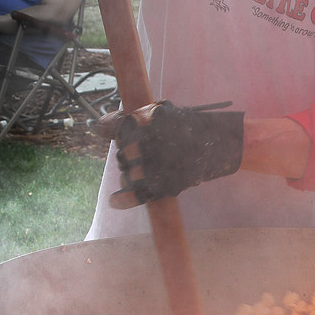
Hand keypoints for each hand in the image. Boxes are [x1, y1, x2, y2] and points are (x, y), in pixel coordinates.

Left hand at [95, 100, 244, 206]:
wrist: (219, 142)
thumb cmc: (185, 126)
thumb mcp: (157, 113)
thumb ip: (124, 120)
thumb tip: (95, 126)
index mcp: (147, 120)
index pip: (120, 131)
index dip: (125, 137)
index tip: (133, 139)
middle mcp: (150, 142)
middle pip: (123, 155)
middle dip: (129, 158)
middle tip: (147, 156)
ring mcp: (157, 165)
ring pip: (128, 175)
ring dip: (131, 176)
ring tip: (145, 172)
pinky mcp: (165, 184)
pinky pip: (137, 195)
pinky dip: (123, 200)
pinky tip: (114, 201)